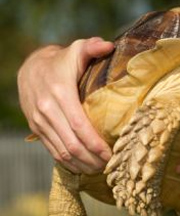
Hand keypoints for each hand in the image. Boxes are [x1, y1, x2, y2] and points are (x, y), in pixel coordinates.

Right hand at [17, 37, 114, 173]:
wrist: (30, 68)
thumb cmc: (62, 61)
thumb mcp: (77, 50)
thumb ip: (92, 47)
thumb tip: (108, 46)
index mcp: (60, 93)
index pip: (80, 125)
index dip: (96, 143)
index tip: (113, 154)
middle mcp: (48, 110)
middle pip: (72, 144)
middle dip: (93, 159)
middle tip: (111, 167)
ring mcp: (40, 122)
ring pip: (62, 152)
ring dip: (82, 165)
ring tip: (101, 170)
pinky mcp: (37, 130)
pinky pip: (53, 152)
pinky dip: (69, 164)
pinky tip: (85, 167)